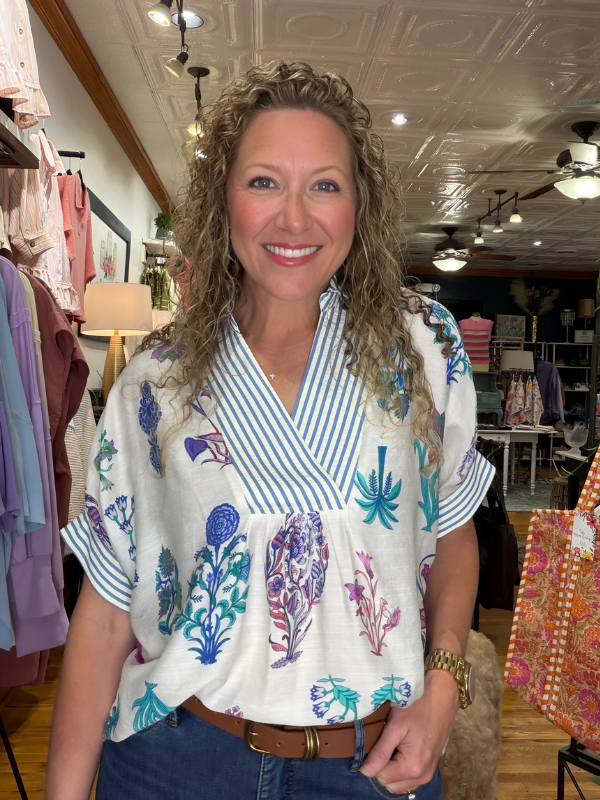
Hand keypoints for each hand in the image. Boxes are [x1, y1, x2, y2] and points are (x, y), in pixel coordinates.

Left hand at [359, 670, 458, 795]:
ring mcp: (429, 772)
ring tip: (391, 744)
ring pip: (401, 782)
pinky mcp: (431, 765)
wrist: (443, 695)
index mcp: (412, 767)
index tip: (374, 743)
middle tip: (382, 743)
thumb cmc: (417, 706)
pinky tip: (401, 747)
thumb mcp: (395, 726)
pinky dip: (402, 767)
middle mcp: (423, 776)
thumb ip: (380, 752)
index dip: (373, 762)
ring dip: (392, 768)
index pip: (381, 777)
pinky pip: (411, 776)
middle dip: (382, 767)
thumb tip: (364, 772)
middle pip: (391, 784)